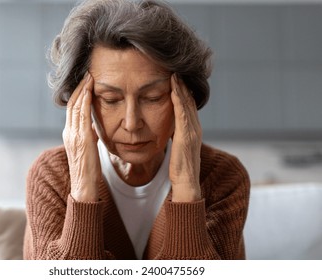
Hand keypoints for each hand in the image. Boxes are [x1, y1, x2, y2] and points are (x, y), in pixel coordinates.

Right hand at [63, 73, 100, 201]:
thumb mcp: (88, 149)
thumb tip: (95, 128)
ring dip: (82, 90)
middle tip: (86, 73)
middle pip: (72, 104)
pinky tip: (90, 91)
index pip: (72, 109)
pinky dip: (85, 100)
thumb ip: (89, 136)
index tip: (85, 82)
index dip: (78, 94)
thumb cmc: (88, 169)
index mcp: (70, 134)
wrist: (83, 186)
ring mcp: (73, 135)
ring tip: (89, 77)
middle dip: (79, 87)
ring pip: (75, 106)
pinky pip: (82, 115)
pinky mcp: (81, 138)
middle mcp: (69, 132)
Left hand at [169, 74, 201, 201]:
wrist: (186, 182)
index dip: (184, 92)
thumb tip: (170, 129)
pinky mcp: (186, 134)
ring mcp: (192, 130)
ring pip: (187, 104)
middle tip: (177, 69)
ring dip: (181, 87)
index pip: (188, 106)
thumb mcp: (178, 147)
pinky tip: (174, 87)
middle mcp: (195, 127)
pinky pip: (182, 112)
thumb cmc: (180, 167)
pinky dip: (178, 98)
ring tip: (175, 73)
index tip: (177, 79)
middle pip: (189, 101)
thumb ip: (176, 136)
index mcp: (193, 130)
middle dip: (183, 85)